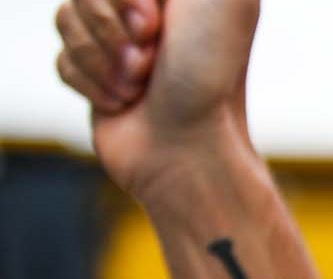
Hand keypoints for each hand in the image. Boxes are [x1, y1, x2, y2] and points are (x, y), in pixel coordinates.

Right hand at [54, 0, 262, 201]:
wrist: (187, 149)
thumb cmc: (210, 72)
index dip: (122, 0)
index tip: (153, 22)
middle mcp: (153, 8)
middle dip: (111, 25)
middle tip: (151, 55)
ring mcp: (122, 42)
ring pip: (66, 19)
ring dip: (103, 58)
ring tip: (141, 83)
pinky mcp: (98, 76)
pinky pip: (61, 59)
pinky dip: (90, 82)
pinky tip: (125, 101)